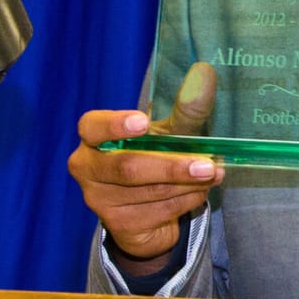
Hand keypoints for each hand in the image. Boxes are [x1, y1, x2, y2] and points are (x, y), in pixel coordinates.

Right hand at [68, 62, 221, 267]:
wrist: (148, 212)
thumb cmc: (153, 157)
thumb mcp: (169, 132)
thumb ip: (186, 107)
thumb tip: (205, 72)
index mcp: (92, 137)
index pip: (93, 127)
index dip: (116, 126)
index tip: (142, 123)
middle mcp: (87, 168)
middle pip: (128, 168)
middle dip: (171, 166)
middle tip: (207, 165)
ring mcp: (99, 200)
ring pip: (149, 192)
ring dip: (188, 184)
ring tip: (212, 174)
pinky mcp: (118, 226)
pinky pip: (159, 212)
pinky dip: (186, 201)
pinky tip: (197, 192)